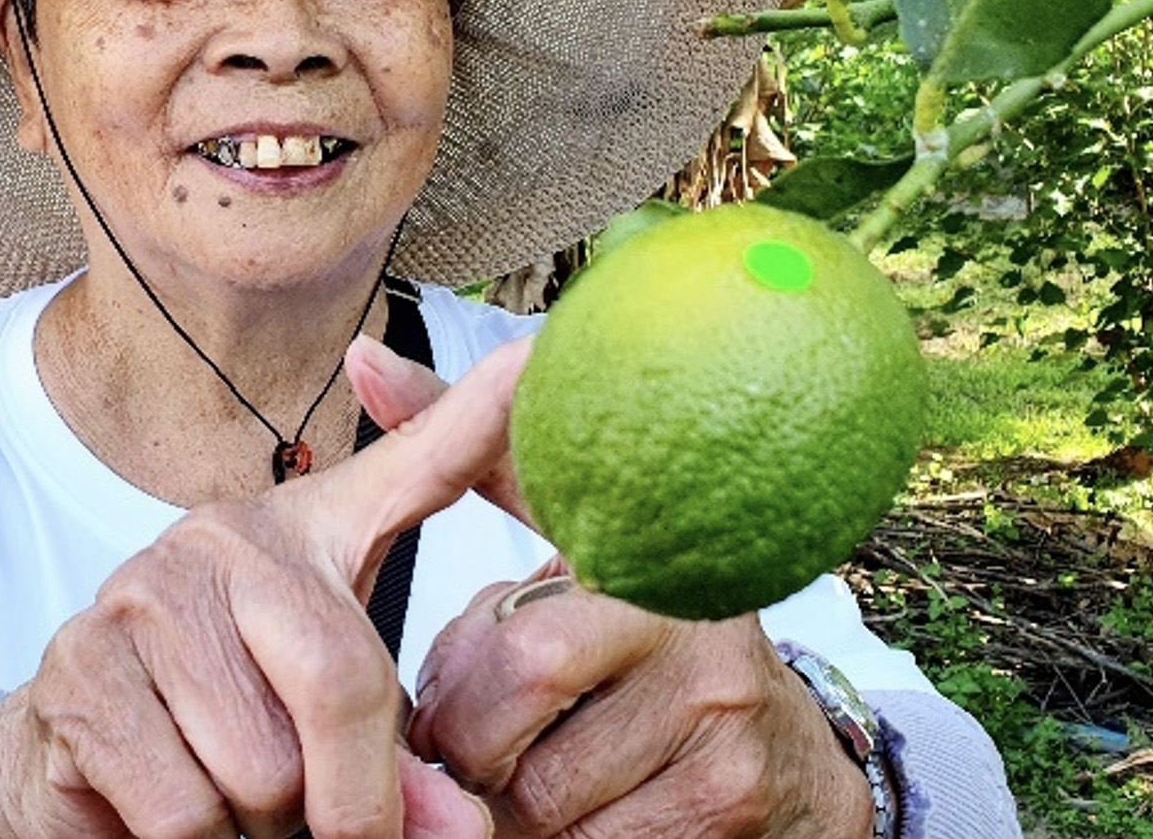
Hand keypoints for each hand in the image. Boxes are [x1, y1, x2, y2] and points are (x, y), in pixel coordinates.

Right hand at [0, 338, 532, 838]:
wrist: (65, 771)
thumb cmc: (223, 736)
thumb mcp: (330, 727)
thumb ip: (400, 766)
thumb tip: (454, 833)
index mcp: (301, 533)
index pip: (408, 472)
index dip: (475, 419)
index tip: (536, 355)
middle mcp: (219, 538)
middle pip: (340, 680)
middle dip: (350, 795)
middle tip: (331, 826)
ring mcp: (137, 595)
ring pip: (259, 767)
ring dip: (257, 825)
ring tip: (231, 797)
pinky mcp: (75, 674)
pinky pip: (181, 809)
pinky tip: (169, 807)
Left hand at [351, 340, 877, 838]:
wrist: (790, 768)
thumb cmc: (640, 648)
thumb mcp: (569, 541)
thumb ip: (473, 459)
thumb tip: (362, 358)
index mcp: (646, 562)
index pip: (515, 641)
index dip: (460, 676)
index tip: (454, 689)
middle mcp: (700, 638)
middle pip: (516, 719)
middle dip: (468, 745)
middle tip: (468, 749)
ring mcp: (723, 731)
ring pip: (542, 798)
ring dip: (501, 804)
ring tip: (517, 777)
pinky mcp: (728, 809)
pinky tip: (568, 819)